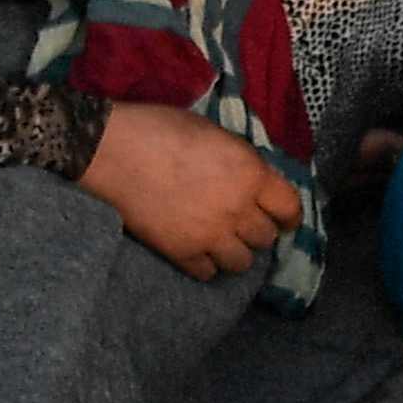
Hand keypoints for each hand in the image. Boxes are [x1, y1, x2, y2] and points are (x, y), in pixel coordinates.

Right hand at [78, 98, 305, 282]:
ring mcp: (210, 235)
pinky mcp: (181, 252)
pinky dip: (205, 264)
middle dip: (257, 231)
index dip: (288, 215)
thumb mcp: (215, 134)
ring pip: (241, 263)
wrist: (112, 150)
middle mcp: (237, 209)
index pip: (290, 208)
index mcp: (250, 174)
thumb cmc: (162, 128)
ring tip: (221, 241)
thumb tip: (254, 180)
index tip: (283, 219)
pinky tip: (197, 250)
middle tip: (242, 223)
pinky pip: (207, 273)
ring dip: (235, 252)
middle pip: (266, 238)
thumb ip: (241, 162)